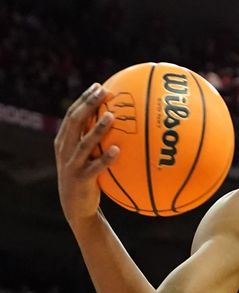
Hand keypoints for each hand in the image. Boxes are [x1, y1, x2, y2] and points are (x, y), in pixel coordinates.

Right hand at [54, 83, 119, 226]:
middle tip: (104, 92)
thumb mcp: (87, 156)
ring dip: (98, 129)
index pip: (72, 114)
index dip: (84, 99)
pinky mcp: (81, 179)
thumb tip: (120, 120)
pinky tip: (118, 150)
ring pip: (84, 143)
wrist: (76, 206)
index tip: (99, 85)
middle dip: (89, 105)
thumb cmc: (87, 176)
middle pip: (75, 122)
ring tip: (112, 116)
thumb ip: (95, 139)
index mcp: (64, 141)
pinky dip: (106, 159)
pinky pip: (95, 168)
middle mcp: (65, 150)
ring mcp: (72, 165)